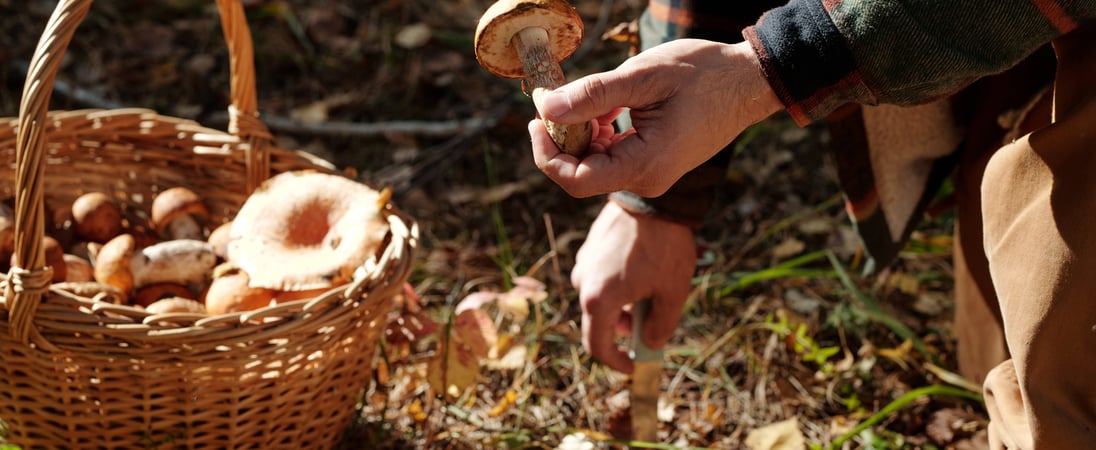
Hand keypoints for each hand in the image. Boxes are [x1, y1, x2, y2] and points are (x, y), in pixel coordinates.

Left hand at [528, 39, 781, 197]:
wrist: (749, 82)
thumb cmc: (704, 74)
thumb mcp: (643, 77)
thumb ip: (593, 95)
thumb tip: (546, 108)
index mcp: (646, 165)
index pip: (576, 180)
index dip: (547, 154)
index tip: (537, 118)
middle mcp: (648, 179)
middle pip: (581, 174)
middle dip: (562, 139)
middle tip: (555, 98)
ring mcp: (652, 175)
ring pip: (595, 165)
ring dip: (581, 133)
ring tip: (590, 96)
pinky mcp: (654, 164)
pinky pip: (613, 157)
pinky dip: (600, 133)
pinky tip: (607, 107)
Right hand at [571, 201, 696, 372]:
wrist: (653, 199)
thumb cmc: (664, 247)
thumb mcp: (672, 292)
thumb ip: (660, 326)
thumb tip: (650, 344)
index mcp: (598, 300)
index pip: (597, 346)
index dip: (616, 362)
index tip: (634, 366)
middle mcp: (583, 283)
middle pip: (598, 321)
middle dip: (624, 330)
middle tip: (651, 323)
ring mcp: (584, 263)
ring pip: (599, 298)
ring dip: (621, 306)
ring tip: (652, 292)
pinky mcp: (589, 248)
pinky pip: (600, 277)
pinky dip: (617, 285)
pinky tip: (642, 272)